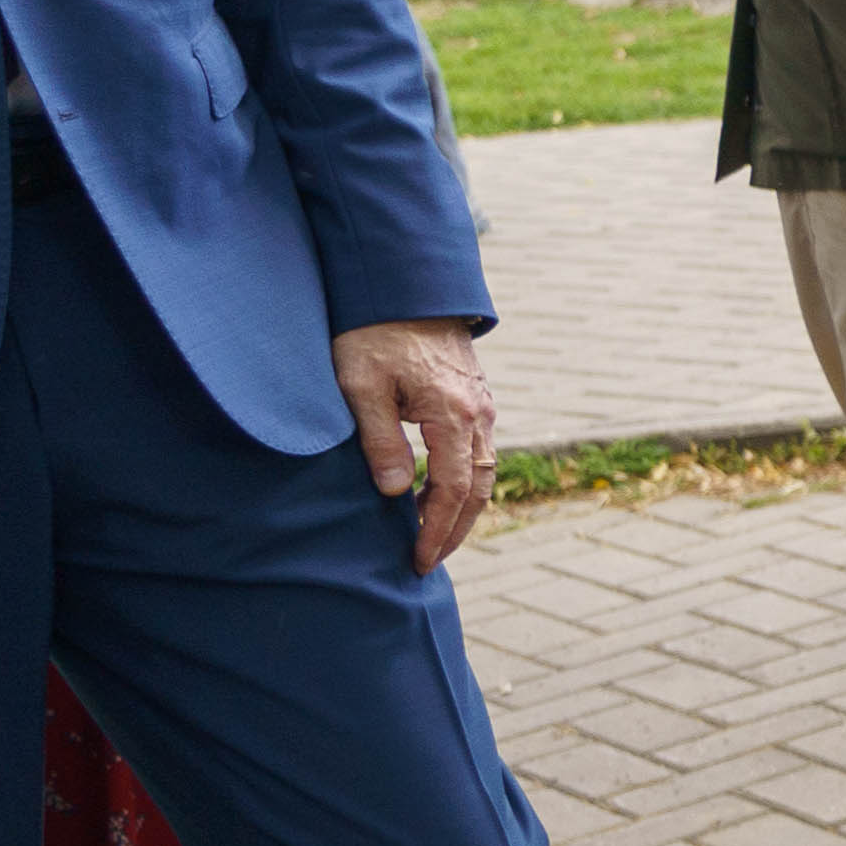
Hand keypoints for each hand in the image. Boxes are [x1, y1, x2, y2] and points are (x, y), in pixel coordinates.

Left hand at [331, 318, 495, 573]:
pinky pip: (479, 451)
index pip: (453, 489)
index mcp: (453, 414)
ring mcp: (483, 405)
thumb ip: (379, 441)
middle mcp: (479, 413)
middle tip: (428, 559)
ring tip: (429, 532)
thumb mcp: (360, 387)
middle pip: (480, 488)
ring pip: (484, 472)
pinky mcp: (476, 398)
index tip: (418, 559)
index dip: (436, 529)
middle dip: (455, 529)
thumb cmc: (373, 333)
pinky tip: (432, 490)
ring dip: (460, 508)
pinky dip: (462, 481)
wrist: (404, 286)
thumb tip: (392, 492)